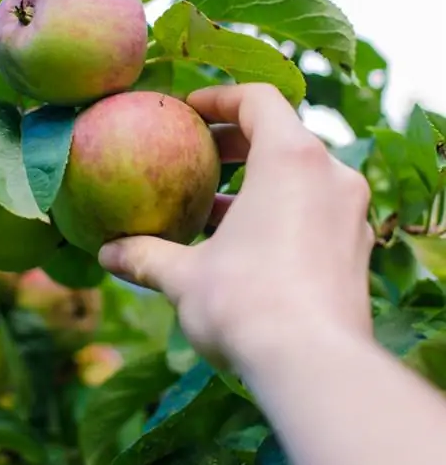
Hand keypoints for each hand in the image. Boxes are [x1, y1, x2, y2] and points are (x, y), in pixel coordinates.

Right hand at [99, 83, 373, 367]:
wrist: (316, 367)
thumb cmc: (246, 305)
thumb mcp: (185, 277)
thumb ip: (146, 256)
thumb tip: (107, 253)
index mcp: (291, 159)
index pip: (259, 100)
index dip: (221, 98)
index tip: (189, 111)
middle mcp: (332, 176)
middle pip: (283, 134)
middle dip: (237, 142)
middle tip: (199, 155)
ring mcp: (351, 213)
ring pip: (302, 176)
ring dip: (258, 182)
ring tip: (213, 206)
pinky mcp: (357, 249)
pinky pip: (317, 210)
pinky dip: (282, 211)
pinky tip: (246, 245)